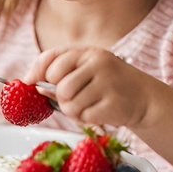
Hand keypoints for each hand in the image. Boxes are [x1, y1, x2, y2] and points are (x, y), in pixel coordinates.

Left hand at [22, 46, 156, 127]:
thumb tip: (28, 81)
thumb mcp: (86, 70)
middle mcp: (97, 63)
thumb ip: (60, 73)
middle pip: (59, 85)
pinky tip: (99, 112)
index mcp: (87, 52)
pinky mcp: (114, 103)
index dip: (37, 72)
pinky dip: (87, 119)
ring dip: (73, 111)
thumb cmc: (107, 85)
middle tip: (72, 98)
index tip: (31, 83)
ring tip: (87, 106)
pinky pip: (84, 116)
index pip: (52, 59)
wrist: (144, 98)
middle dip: (61, 96)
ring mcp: (107, 82)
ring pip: (69, 103)